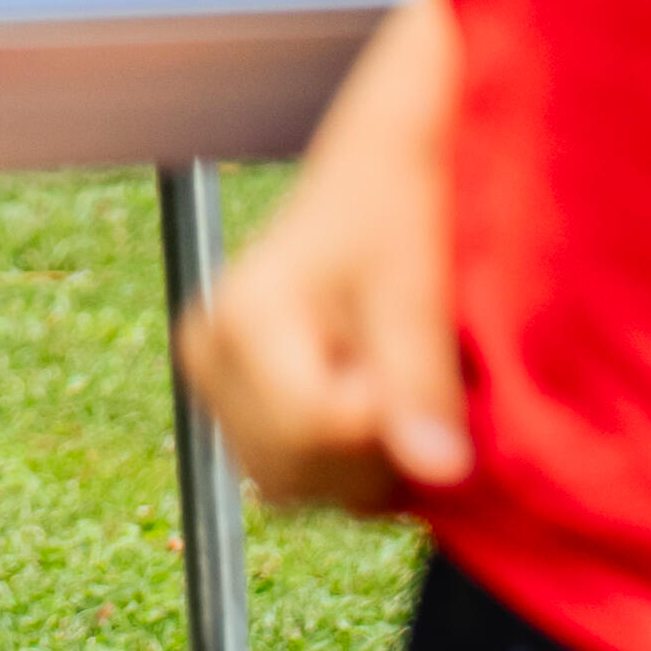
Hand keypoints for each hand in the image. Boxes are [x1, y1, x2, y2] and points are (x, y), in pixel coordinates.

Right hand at [189, 109, 471, 511]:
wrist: (376, 167)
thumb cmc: (394, 208)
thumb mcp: (416, 286)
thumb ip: (419, 380)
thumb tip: (441, 471)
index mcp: (240, 317)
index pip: (313, 429)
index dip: (384, 421)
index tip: (418, 369)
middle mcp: (208, 352)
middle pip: (292, 473)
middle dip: (366, 450)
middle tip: (406, 376)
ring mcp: (214, 378)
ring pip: (289, 482)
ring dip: (355, 458)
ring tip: (388, 380)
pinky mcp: (231, 394)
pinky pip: (288, 471)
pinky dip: (340, 456)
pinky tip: (369, 397)